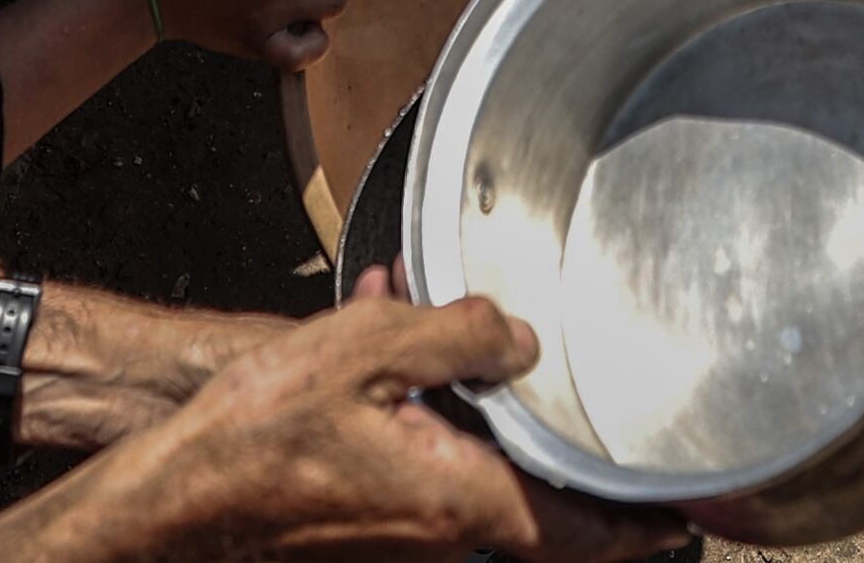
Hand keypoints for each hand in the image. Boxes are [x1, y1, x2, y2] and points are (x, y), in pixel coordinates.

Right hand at [66, 289, 673, 562]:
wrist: (172, 503)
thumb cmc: (256, 437)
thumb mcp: (366, 350)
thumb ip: (459, 335)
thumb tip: (522, 341)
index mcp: (464, 503)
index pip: (587, 534)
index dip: (645, 528)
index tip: (691, 513)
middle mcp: (445, 538)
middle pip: (535, 498)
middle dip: (548, 434)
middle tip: (576, 386)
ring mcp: (404, 540)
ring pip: (470, 470)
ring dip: (471, 407)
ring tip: (443, 323)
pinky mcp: (366, 528)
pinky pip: (420, 466)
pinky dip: (422, 413)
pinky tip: (383, 343)